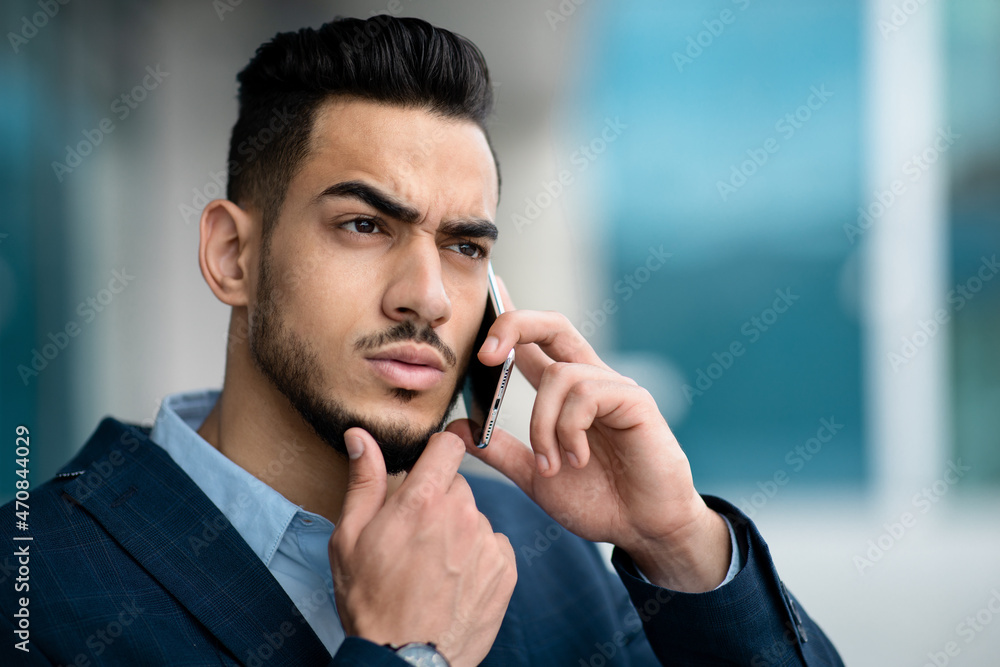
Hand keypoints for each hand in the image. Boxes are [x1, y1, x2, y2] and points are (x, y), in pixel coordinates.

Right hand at [328, 427, 516, 666]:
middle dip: (439, 500)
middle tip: (415, 535)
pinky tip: (454, 581)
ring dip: (458, 531)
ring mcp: (486, 543)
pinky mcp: (505, 569)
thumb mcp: (350, 538)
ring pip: (475, 517)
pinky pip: (493, 545)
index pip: (448, 445)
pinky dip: (477, 556)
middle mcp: (461, 514)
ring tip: (433, 567)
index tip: (427, 467)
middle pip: (458, 485)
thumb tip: (361, 437)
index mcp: (422, 500)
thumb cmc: (372, 602)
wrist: (404, 659)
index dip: (436, 452)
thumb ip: (364, 481)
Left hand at [446, 278, 729, 592]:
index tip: (490, 291)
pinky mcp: (635, 401)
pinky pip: (587, 394)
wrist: (644, 529)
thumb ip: (501, 451)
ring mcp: (613, 387)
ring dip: (543, 425)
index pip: (533, 343)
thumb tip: (456, 428)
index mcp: (564, 393)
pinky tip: (578, 460)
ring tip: (552, 465)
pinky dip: (570, 430)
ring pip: (558, 376)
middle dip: (514, 324)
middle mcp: (589, 380)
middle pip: (552, 325)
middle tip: (485, 355)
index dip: (509, 318)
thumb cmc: (599, 501)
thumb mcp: (535, 477)